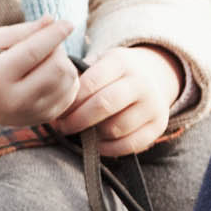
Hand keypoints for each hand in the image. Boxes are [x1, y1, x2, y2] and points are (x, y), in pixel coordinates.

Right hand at [0, 17, 78, 136]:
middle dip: (58, 50)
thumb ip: (24, 31)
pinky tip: (52, 75)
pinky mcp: (44, 118)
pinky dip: (67, 79)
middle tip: (48, 46)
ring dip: (65, 64)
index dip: (55, 34)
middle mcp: (16, 99)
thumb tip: (52, 21)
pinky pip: (71, 94)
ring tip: (48, 61)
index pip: (35, 51)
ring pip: (68, 80)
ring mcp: (32, 112)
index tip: (68, 23)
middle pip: (58, 67)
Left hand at [51, 45, 184, 156]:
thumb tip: (52, 97)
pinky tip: (97, 143)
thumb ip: (79, 78)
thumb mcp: (99, 64)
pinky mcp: (158, 126)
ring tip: (80, 132)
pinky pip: (130, 145)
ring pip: (116, 128)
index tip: (58, 110)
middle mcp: (141, 82)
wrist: (153, 76)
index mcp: (122, 62)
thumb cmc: (113, 74)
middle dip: (77, 119)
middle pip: (104, 105)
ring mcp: (153, 105)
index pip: (92, 82)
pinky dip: (109, 148)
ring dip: (93, 134)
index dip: (72, 100)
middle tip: (63, 126)